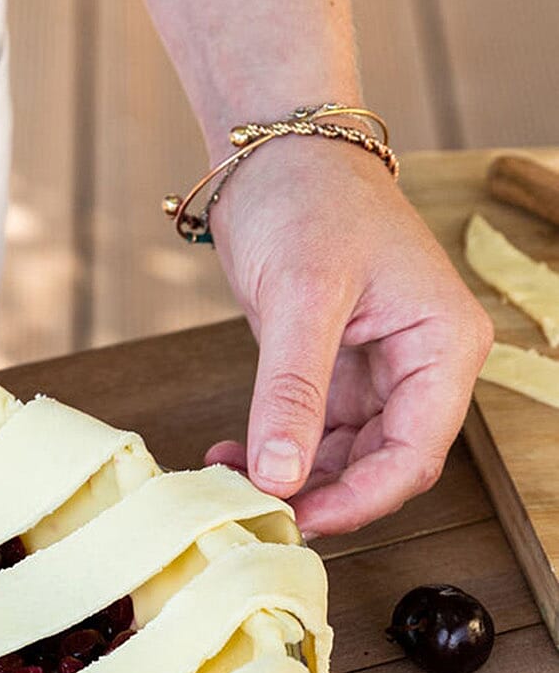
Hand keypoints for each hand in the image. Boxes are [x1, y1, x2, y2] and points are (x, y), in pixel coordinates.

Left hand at [205, 141, 493, 536]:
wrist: (275, 155)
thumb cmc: (307, 200)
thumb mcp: (301, 298)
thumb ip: (291, 393)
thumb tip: (280, 476)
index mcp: (442, 345)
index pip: (417, 454)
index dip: (361, 499)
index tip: (300, 517)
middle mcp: (420, 364)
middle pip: (383, 465)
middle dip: (322, 493)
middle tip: (255, 507)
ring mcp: (376, 370)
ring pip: (344, 457)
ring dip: (291, 475)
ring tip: (230, 475)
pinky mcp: (332, 369)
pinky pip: (312, 431)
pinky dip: (274, 449)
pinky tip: (231, 453)